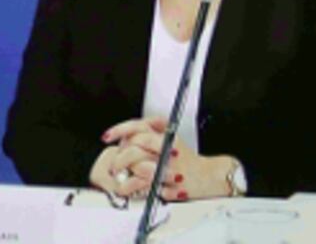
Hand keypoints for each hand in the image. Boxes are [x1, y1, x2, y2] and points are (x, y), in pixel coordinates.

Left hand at [100, 117, 233, 200]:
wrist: (208, 176)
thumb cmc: (185, 158)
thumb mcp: (170, 135)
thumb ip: (148, 130)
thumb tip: (122, 135)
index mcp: (166, 136)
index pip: (138, 127)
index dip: (119, 130)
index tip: (106, 136)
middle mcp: (167, 151)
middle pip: (134, 148)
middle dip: (120, 158)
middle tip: (116, 165)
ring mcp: (169, 169)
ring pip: (138, 167)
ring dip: (126, 173)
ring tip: (122, 177)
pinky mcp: (171, 186)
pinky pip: (145, 186)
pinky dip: (133, 186)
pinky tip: (128, 187)